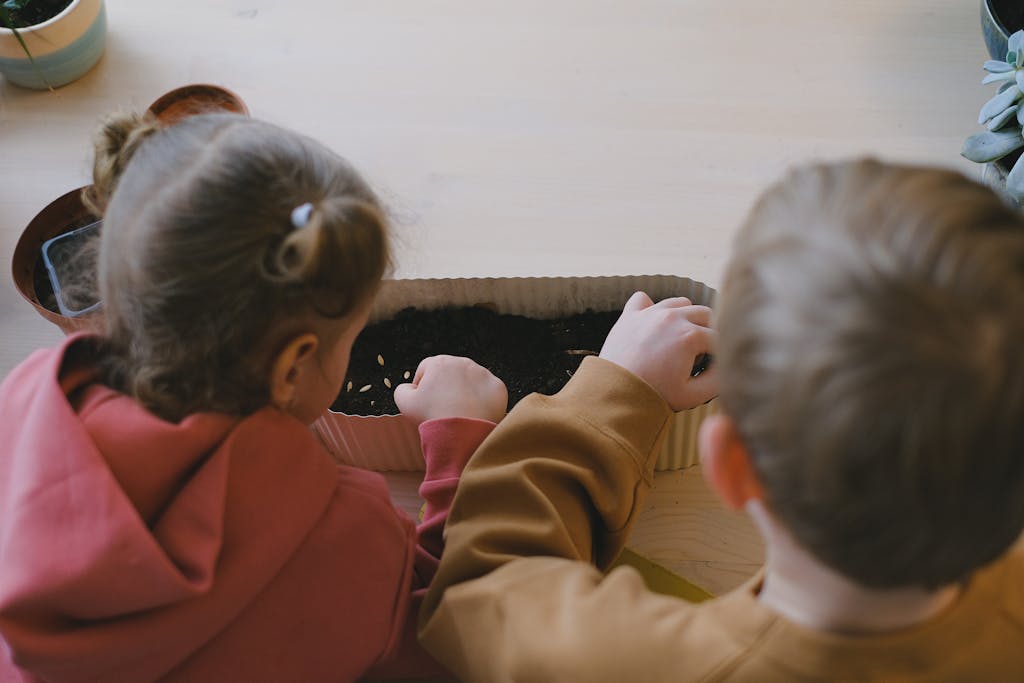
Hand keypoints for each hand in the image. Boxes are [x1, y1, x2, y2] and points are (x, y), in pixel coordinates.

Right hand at [394, 355, 507, 425]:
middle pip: (451, 374)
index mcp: (439, 362)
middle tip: (443, 409)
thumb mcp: (403, 403)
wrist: (461, 433)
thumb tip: (409, 387)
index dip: (422, 385)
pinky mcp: (498, 387)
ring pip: (471, 381)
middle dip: (446, 388)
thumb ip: (402, 390)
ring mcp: (483, 374)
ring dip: (465, 392)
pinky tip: (474, 414)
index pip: (427, 369)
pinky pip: (488, 392)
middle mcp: (463, 362)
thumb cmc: (432, 416)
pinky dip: (482, 401)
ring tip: (460, 413)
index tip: (424, 402)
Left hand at [599, 291, 717, 410]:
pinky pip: (643, 299)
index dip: (721, 355)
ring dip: (686, 318)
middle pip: (705, 314)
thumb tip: (726, 366)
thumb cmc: (653, 397)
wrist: (614, 395)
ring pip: (680, 303)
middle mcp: (671, 317)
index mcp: (690, 335)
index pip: (720, 338)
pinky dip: (652, 308)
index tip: (713, 368)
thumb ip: (718, 380)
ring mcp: (649, 313)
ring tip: (681, 341)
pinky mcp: (629, 316)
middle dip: (709, 333)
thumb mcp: (694, 396)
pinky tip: (654, 325)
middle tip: (700, 355)